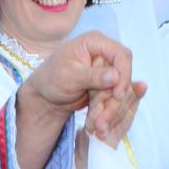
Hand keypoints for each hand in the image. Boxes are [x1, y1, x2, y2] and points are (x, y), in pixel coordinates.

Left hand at [18, 31, 139, 130]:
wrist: (45, 96)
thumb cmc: (50, 79)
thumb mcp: (69, 77)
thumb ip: (93, 76)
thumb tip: (116, 76)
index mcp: (94, 42)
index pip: (121, 55)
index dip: (124, 74)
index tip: (117, 95)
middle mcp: (104, 53)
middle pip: (123, 75)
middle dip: (115, 99)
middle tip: (103, 119)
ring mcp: (106, 70)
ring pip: (120, 90)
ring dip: (110, 110)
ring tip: (96, 126)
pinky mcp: (106, 85)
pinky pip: (114, 99)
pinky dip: (106, 112)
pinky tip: (96, 124)